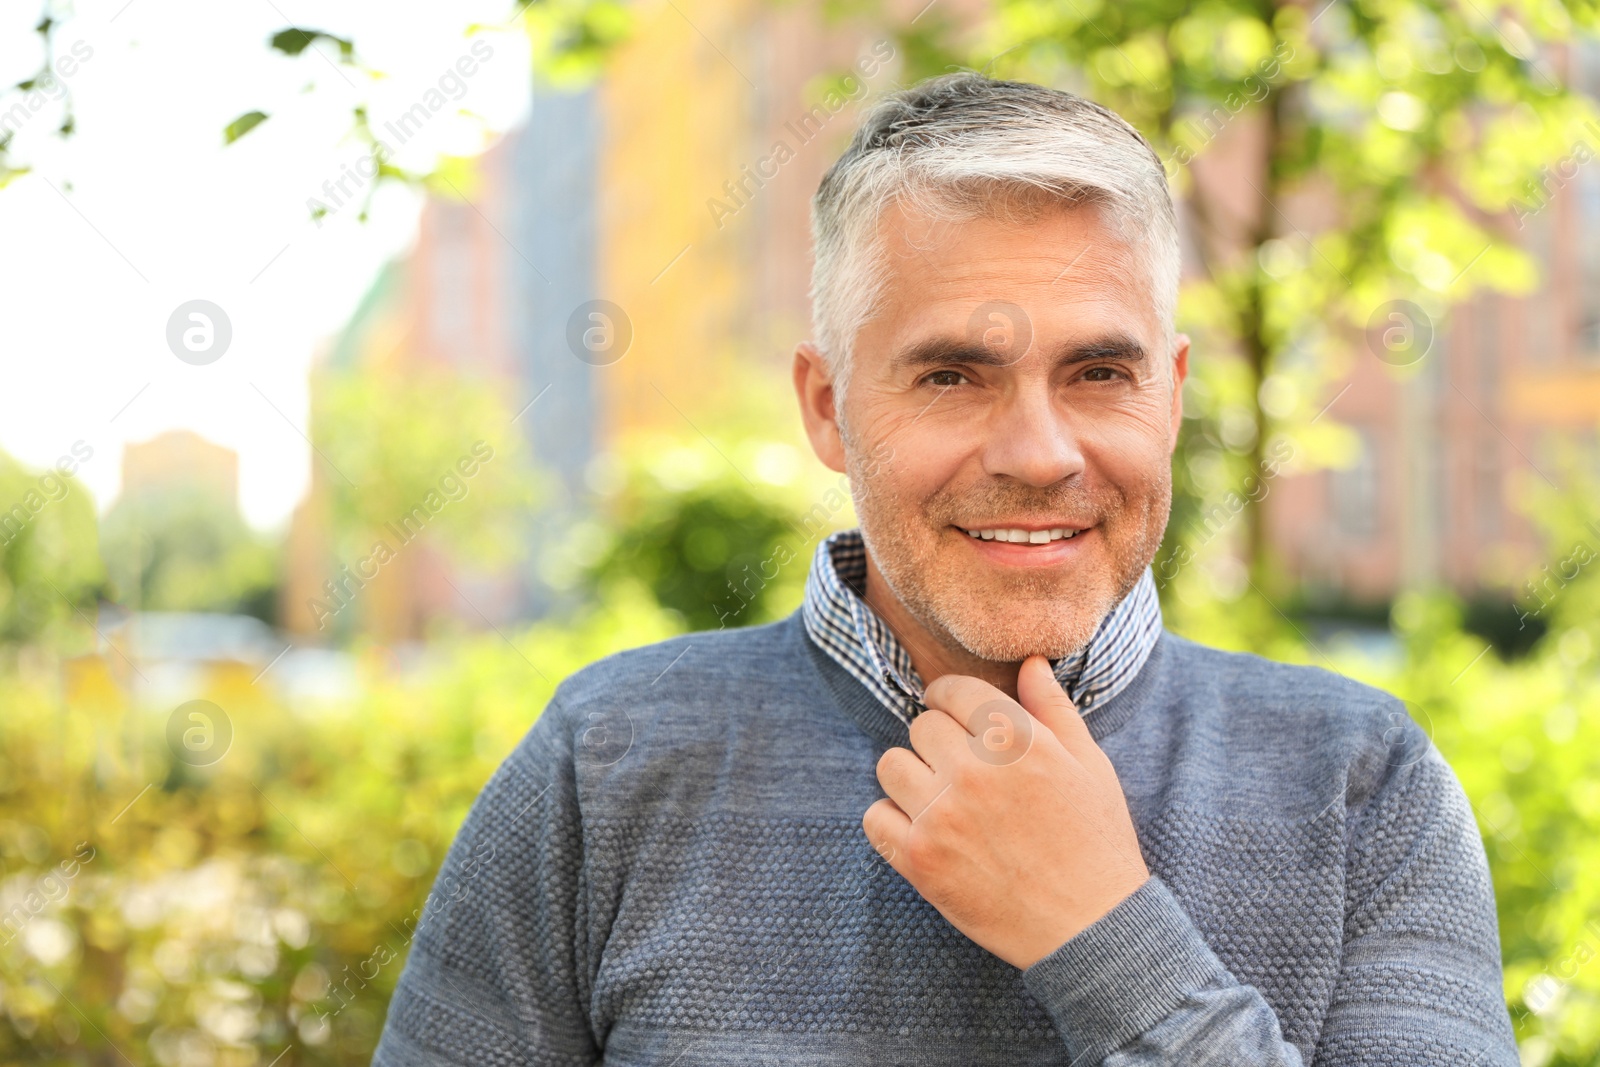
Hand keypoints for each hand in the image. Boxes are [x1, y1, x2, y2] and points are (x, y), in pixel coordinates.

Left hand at [862, 655, 1149, 968]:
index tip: (951, 712)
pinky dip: (891, 820)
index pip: (953, 691)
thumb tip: (1029, 663)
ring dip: (911, 776)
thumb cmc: (1096, 842)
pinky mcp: (920, 859)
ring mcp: (942, 815)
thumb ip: (1054, 709)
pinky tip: (923, 830)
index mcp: (1016, 739)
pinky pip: (874, 816)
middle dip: (938, 741)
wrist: (1092, 928)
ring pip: (890, 764)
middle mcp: (974, 770)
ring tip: (939, 797)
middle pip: (921, 726)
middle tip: (958, 767)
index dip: (950, 698)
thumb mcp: (1090, 765)